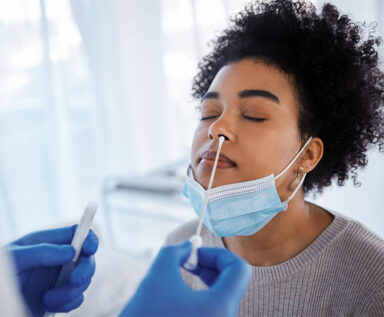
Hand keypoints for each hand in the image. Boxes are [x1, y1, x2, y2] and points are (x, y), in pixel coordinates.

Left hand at [7, 225, 97, 315]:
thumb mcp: (15, 258)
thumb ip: (42, 252)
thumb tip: (71, 251)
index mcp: (48, 242)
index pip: (77, 232)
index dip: (89, 238)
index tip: (90, 250)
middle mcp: (57, 258)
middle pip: (87, 258)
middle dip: (85, 270)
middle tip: (74, 281)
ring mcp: (60, 278)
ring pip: (84, 280)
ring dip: (71, 292)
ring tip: (47, 300)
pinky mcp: (60, 297)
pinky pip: (77, 298)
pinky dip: (68, 303)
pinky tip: (49, 306)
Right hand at [120, 241, 251, 316]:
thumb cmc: (144, 316)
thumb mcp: (158, 275)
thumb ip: (174, 252)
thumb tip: (188, 246)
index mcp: (220, 308)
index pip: (239, 269)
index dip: (218, 254)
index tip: (193, 255)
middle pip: (232, 283)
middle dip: (210, 265)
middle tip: (187, 262)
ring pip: (222, 297)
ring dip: (205, 280)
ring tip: (180, 277)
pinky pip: (214, 310)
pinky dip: (201, 296)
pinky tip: (179, 296)